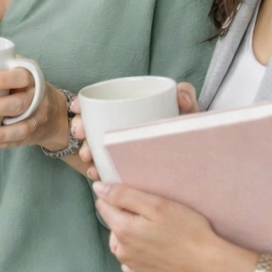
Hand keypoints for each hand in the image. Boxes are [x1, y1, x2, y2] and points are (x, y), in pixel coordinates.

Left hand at [0, 69, 62, 150]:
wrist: (56, 113)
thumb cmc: (28, 88)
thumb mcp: (22, 71)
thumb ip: (3, 65)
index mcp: (33, 80)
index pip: (20, 77)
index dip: (2, 80)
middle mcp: (37, 100)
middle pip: (17, 104)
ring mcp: (36, 120)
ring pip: (20, 128)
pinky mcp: (32, 136)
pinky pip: (17, 142)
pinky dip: (0, 144)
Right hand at [72, 81, 198, 181]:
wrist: (196, 165)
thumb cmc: (188, 133)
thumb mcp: (187, 114)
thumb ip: (186, 98)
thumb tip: (179, 97)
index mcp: (129, 111)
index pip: (98, 104)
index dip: (82, 105)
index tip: (76, 108)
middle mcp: (118, 129)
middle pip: (90, 125)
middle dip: (80, 128)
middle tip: (81, 135)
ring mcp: (118, 151)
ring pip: (93, 148)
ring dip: (85, 150)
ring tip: (88, 157)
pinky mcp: (122, 172)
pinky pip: (103, 170)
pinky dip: (97, 171)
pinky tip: (96, 174)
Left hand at [93, 181, 253, 271]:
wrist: (212, 267)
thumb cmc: (188, 232)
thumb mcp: (157, 205)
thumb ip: (124, 195)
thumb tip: (98, 188)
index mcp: (122, 231)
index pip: (104, 207)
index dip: (117, 199)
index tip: (137, 200)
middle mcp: (123, 254)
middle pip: (114, 229)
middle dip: (127, 220)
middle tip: (155, 219)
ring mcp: (135, 271)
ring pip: (125, 249)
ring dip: (134, 241)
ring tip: (161, 238)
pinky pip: (139, 267)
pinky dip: (146, 260)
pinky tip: (164, 256)